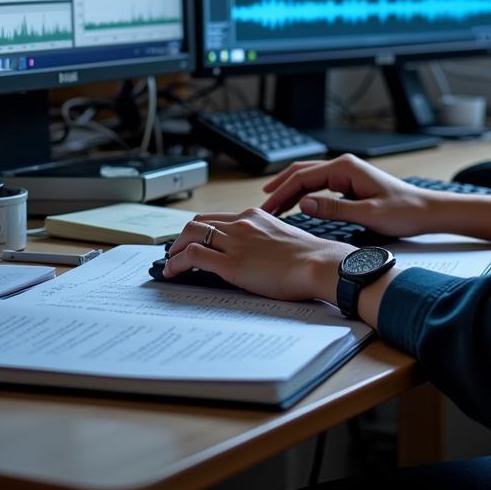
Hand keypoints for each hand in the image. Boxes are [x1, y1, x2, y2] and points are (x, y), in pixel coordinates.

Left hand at [163, 208, 353, 302]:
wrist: (319, 263)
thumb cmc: (310, 257)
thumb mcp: (283, 238)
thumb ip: (265, 239)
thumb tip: (256, 253)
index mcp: (255, 216)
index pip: (216, 218)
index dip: (199, 230)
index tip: (193, 241)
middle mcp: (242, 223)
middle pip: (198, 222)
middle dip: (182, 238)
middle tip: (177, 252)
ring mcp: (235, 242)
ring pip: (190, 235)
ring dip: (175, 250)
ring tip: (171, 263)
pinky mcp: (231, 263)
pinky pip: (194, 256)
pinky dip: (177, 262)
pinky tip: (174, 273)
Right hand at [259, 153, 435, 236]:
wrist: (425, 211)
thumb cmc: (403, 211)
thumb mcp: (368, 214)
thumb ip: (334, 208)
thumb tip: (303, 203)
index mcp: (346, 168)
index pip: (303, 177)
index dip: (282, 193)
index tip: (266, 208)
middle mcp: (344, 165)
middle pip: (302, 173)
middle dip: (280, 188)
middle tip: (262, 207)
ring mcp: (346, 172)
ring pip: (309, 177)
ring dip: (290, 190)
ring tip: (271, 206)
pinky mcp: (349, 182)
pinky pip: (319, 185)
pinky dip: (303, 193)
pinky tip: (294, 204)